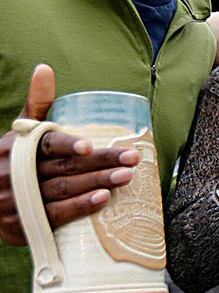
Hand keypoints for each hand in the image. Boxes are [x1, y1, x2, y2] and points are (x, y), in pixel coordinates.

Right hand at [0, 64, 139, 245]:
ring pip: (63, 190)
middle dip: (101, 163)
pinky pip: (54, 216)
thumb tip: (44, 68)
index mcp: (20, 148)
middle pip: (65, 167)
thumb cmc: (13, 159)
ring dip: (96, 183)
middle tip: (131, 159)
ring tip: (125, 177)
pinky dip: (79, 207)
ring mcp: (19, 200)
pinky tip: (102, 199)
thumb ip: (37, 103)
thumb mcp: (22, 131)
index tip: (90, 146)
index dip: (68, 145)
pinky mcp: (23, 224)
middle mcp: (18, 173)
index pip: (47, 145)